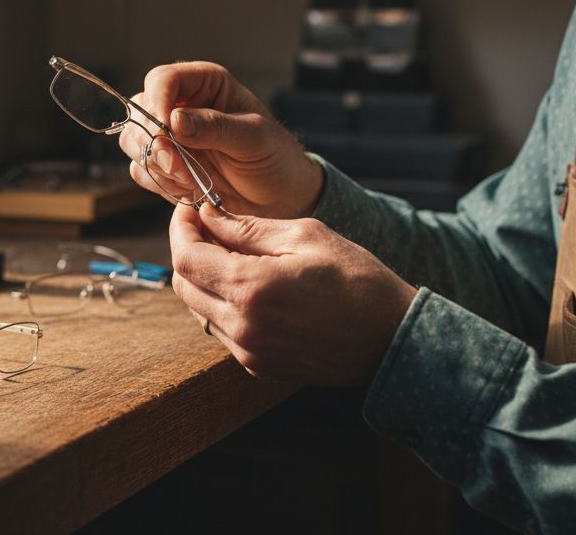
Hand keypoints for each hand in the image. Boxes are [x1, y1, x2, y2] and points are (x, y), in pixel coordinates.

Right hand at [118, 61, 322, 218]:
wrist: (279, 198)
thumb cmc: (275, 158)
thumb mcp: (255, 138)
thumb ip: (216, 127)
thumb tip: (175, 120)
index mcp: (206, 85)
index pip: (164, 79)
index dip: (157, 101)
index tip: (165, 129)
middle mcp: (182, 106)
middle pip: (139, 111)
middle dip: (153, 141)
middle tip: (178, 166)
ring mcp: (170, 137)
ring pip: (133, 141)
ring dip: (156, 165)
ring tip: (189, 181)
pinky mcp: (165, 165)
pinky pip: (141, 170)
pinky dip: (158, 183)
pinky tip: (187, 189)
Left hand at [169, 203, 417, 385]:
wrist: (394, 338)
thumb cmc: (357, 279)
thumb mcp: (305, 236)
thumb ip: (246, 228)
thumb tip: (207, 217)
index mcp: (250, 288)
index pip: (186, 257)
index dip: (181, 228)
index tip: (188, 210)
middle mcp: (241, 326)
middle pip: (184, 285)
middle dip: (188, 252)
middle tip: (206, 228)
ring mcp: (248, 352)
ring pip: (199, 309)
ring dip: (204, 279)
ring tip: (230, 254)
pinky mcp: (258, 366)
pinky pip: (222, 331)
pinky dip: (223, 305)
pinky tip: (250, 286)